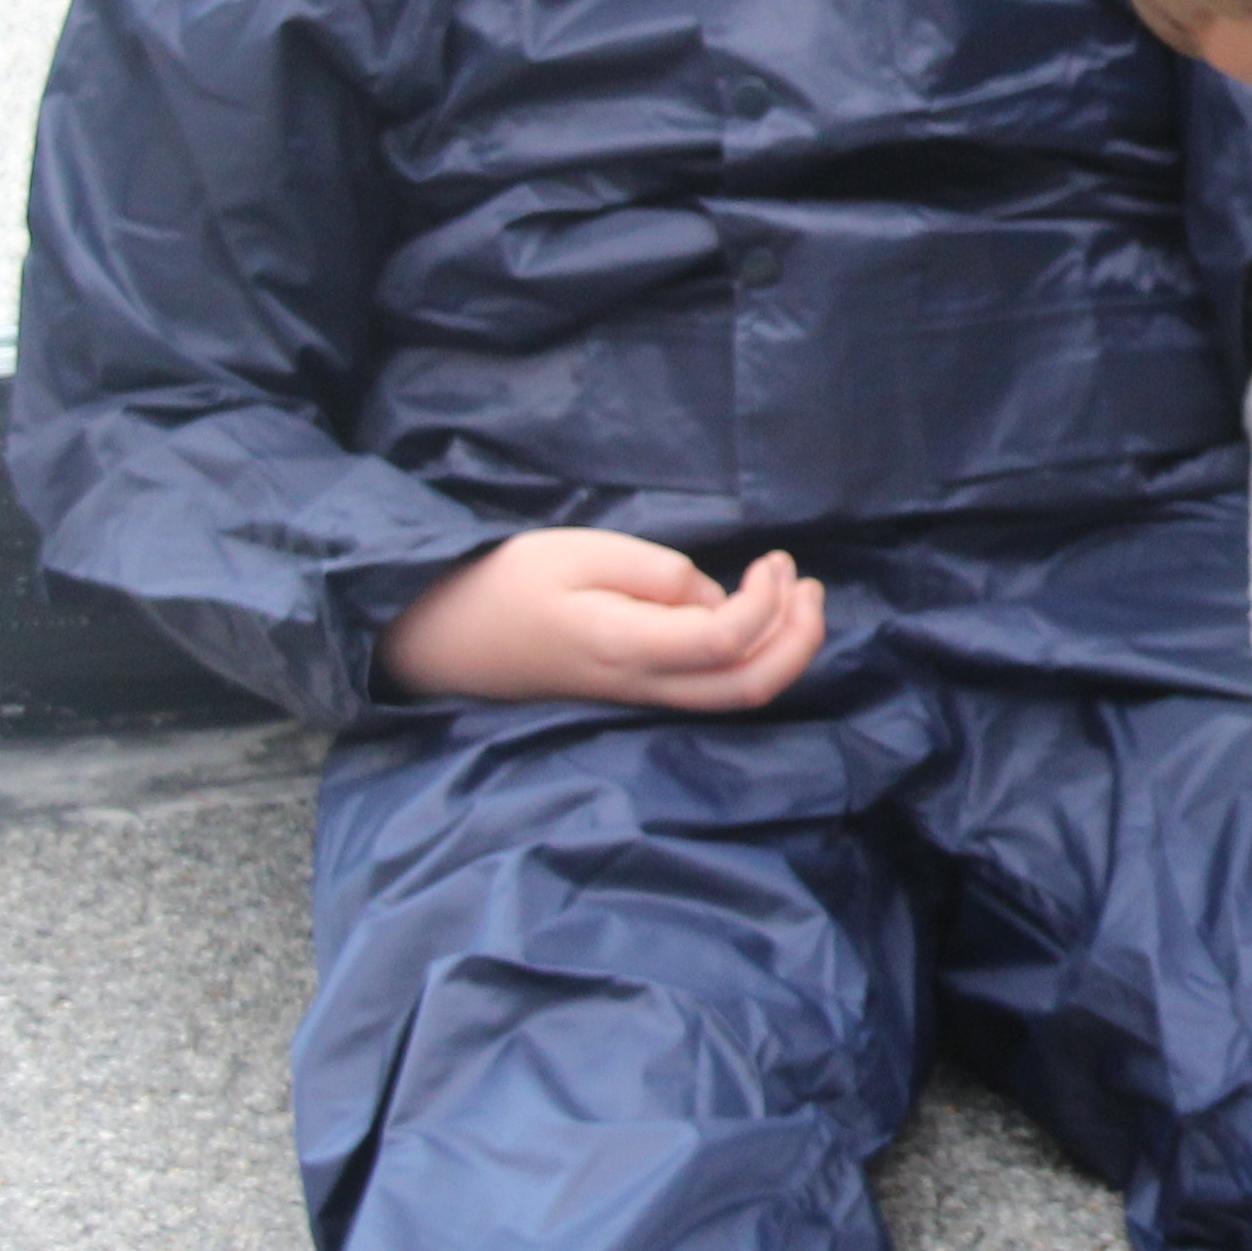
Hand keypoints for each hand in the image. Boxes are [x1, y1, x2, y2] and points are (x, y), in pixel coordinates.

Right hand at [380, 529, 827, 712]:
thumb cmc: (507, 585)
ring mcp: (643, 697)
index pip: (726, 642)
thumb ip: (658, 575)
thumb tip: (714, 599)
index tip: (771, 559)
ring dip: (782, 645)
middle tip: (806, 582)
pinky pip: (711, 686)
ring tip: (793, 586)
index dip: (767, 605)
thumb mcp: (580, 554)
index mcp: (627, 648)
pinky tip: (751, 606)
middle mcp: (643, 686)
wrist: (446, 638)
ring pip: (736, 694)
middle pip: (749, 688)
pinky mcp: (639, 692)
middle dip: (800, 639)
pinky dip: (752, 650)